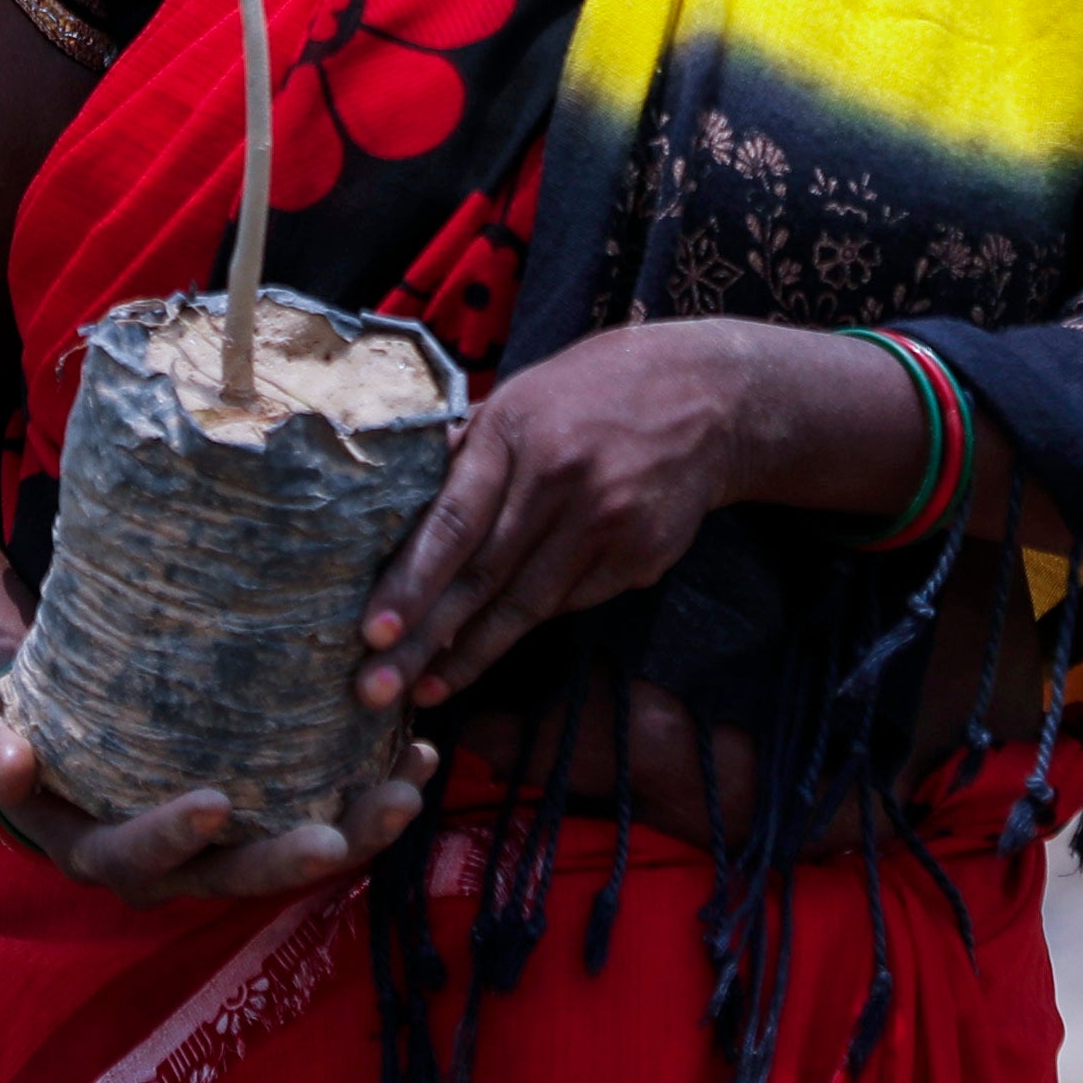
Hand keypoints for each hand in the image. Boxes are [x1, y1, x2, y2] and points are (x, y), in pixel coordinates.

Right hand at [0, 677, 430, 905]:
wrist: (60, 736)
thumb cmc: (19, 729)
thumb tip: (8, 768)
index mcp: (103, 852)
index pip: (138, 857)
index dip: (174, 836)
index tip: (215, 802)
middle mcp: (174, 868)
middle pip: (236, 876)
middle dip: (290, 859)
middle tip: (340, 834)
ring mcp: (227, 850)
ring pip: (296, 855)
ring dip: (358, 831)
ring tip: (410, 786)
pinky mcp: (267, 819)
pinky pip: (326, 815)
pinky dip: (370, 792)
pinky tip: (420, 753)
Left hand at [360, 315, 822, 713]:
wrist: (709, 398)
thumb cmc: (595, 392)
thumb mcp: (522, 397)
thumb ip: (467, 452)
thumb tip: (397, 502)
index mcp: (516, 434)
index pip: (454, 522)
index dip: (411, 581)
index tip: (373, 630)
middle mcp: (561, 482)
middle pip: (482, 578)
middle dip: (424, 640)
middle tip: (377, 689)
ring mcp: (606, 524)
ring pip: (525, 605)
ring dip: (470, 655)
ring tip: (424, 691)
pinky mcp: (640, 556)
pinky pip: (570, 603)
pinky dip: (525, 627)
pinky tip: (487, 651)